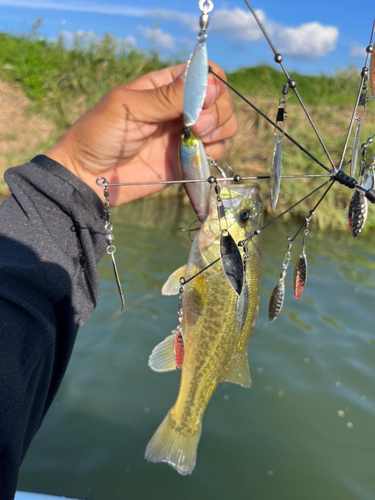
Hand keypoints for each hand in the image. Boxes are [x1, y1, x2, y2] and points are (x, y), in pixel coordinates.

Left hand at [47, 61, 237, 205]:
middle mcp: (181, 109)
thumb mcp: (130, 107)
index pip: (206, 75)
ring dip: (220, 130)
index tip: (204, 99)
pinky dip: (215, 152)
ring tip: (198, 139)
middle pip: (220, 100)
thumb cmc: (100, 134)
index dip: (213, 84)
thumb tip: (210, 83)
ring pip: (224, 126)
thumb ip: (168, 96)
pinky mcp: (188, 161)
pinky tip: (194, 155)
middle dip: (218, 111)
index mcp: (165, 87)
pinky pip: (217, 153)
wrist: (89, 176)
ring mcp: (186, 136)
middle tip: (197, 127)